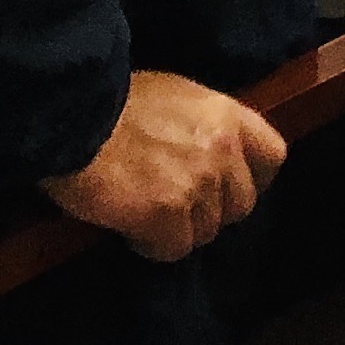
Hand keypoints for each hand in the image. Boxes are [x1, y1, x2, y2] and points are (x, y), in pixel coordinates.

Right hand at [43, 71, 285, 260]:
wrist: (71, 113)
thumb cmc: (110, 100)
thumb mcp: (172, 96)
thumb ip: (200, 126)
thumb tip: (200, 155)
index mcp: (226, 115)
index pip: (272, 156)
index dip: (251, 178)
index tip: (226, 187)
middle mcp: (222, 149)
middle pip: (241, 204)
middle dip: (211, 211)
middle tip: (176, 206)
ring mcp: (197, 184)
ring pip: (206, 231)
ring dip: (178, 230)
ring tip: (146, 215)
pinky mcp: (167, 214)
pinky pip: (173, 248)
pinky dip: (152, 245)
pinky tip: (131, 229)